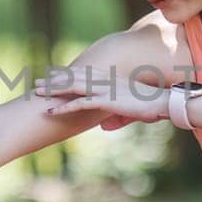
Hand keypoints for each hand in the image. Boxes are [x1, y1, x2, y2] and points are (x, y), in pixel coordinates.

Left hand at [32, 72, 169, 122]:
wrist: (164, 102)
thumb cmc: (152, 105)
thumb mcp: (129, 110)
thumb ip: (114, 115)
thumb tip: (104, 126)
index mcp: (110, 79)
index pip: (84, 74)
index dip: (66, 75)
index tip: (52, 76)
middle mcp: (105, 81)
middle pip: (74, 77)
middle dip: (54, 80)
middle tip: (37, 82)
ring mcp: (104, 89)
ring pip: (72, 87)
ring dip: (53, 90)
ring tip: (37, 93)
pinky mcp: (106, 101)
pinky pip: (79, 103)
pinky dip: (64, 107)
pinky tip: (50, 111)